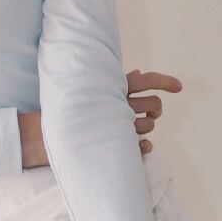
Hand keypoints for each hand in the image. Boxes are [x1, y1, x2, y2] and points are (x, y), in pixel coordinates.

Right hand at [19, 69, 183, 168]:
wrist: (42, 136)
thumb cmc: (68, 110)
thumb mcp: (92, 90)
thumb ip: (117, 83)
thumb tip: (137, 73)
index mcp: (113, 88)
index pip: (147, 81)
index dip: (166, 82)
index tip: (179, 87)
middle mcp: (119, 105)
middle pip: (154, 106)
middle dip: (156, 111)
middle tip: (150, 115)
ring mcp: (118, 126)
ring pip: (150, 126)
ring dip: (147, 128)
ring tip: (133, 130)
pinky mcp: (116, 146)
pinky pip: (143, 146)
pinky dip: (144, 146)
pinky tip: (138, 146)